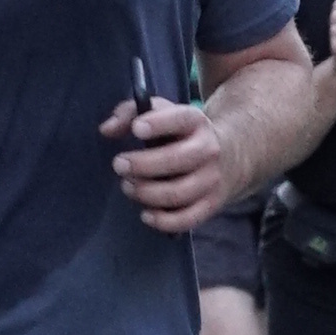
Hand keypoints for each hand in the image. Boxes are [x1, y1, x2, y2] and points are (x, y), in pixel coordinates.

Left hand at [100, 89, 228, 233]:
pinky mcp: (210, 205)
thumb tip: (107, 130)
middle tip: (119, 165)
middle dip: (142, 164)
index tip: (137, 129)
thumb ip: (130, 113)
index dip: (158, 124)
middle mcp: (208, 150)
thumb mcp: (162, 113)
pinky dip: (163, 221)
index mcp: (195, 122)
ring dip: (147, 193)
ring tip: (127, 186)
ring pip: (178, 192)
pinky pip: (187, 219)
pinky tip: (145, 214)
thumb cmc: (182, 134)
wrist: (229, 156)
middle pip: (177, 160)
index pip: (180, 119)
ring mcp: (211, 180)